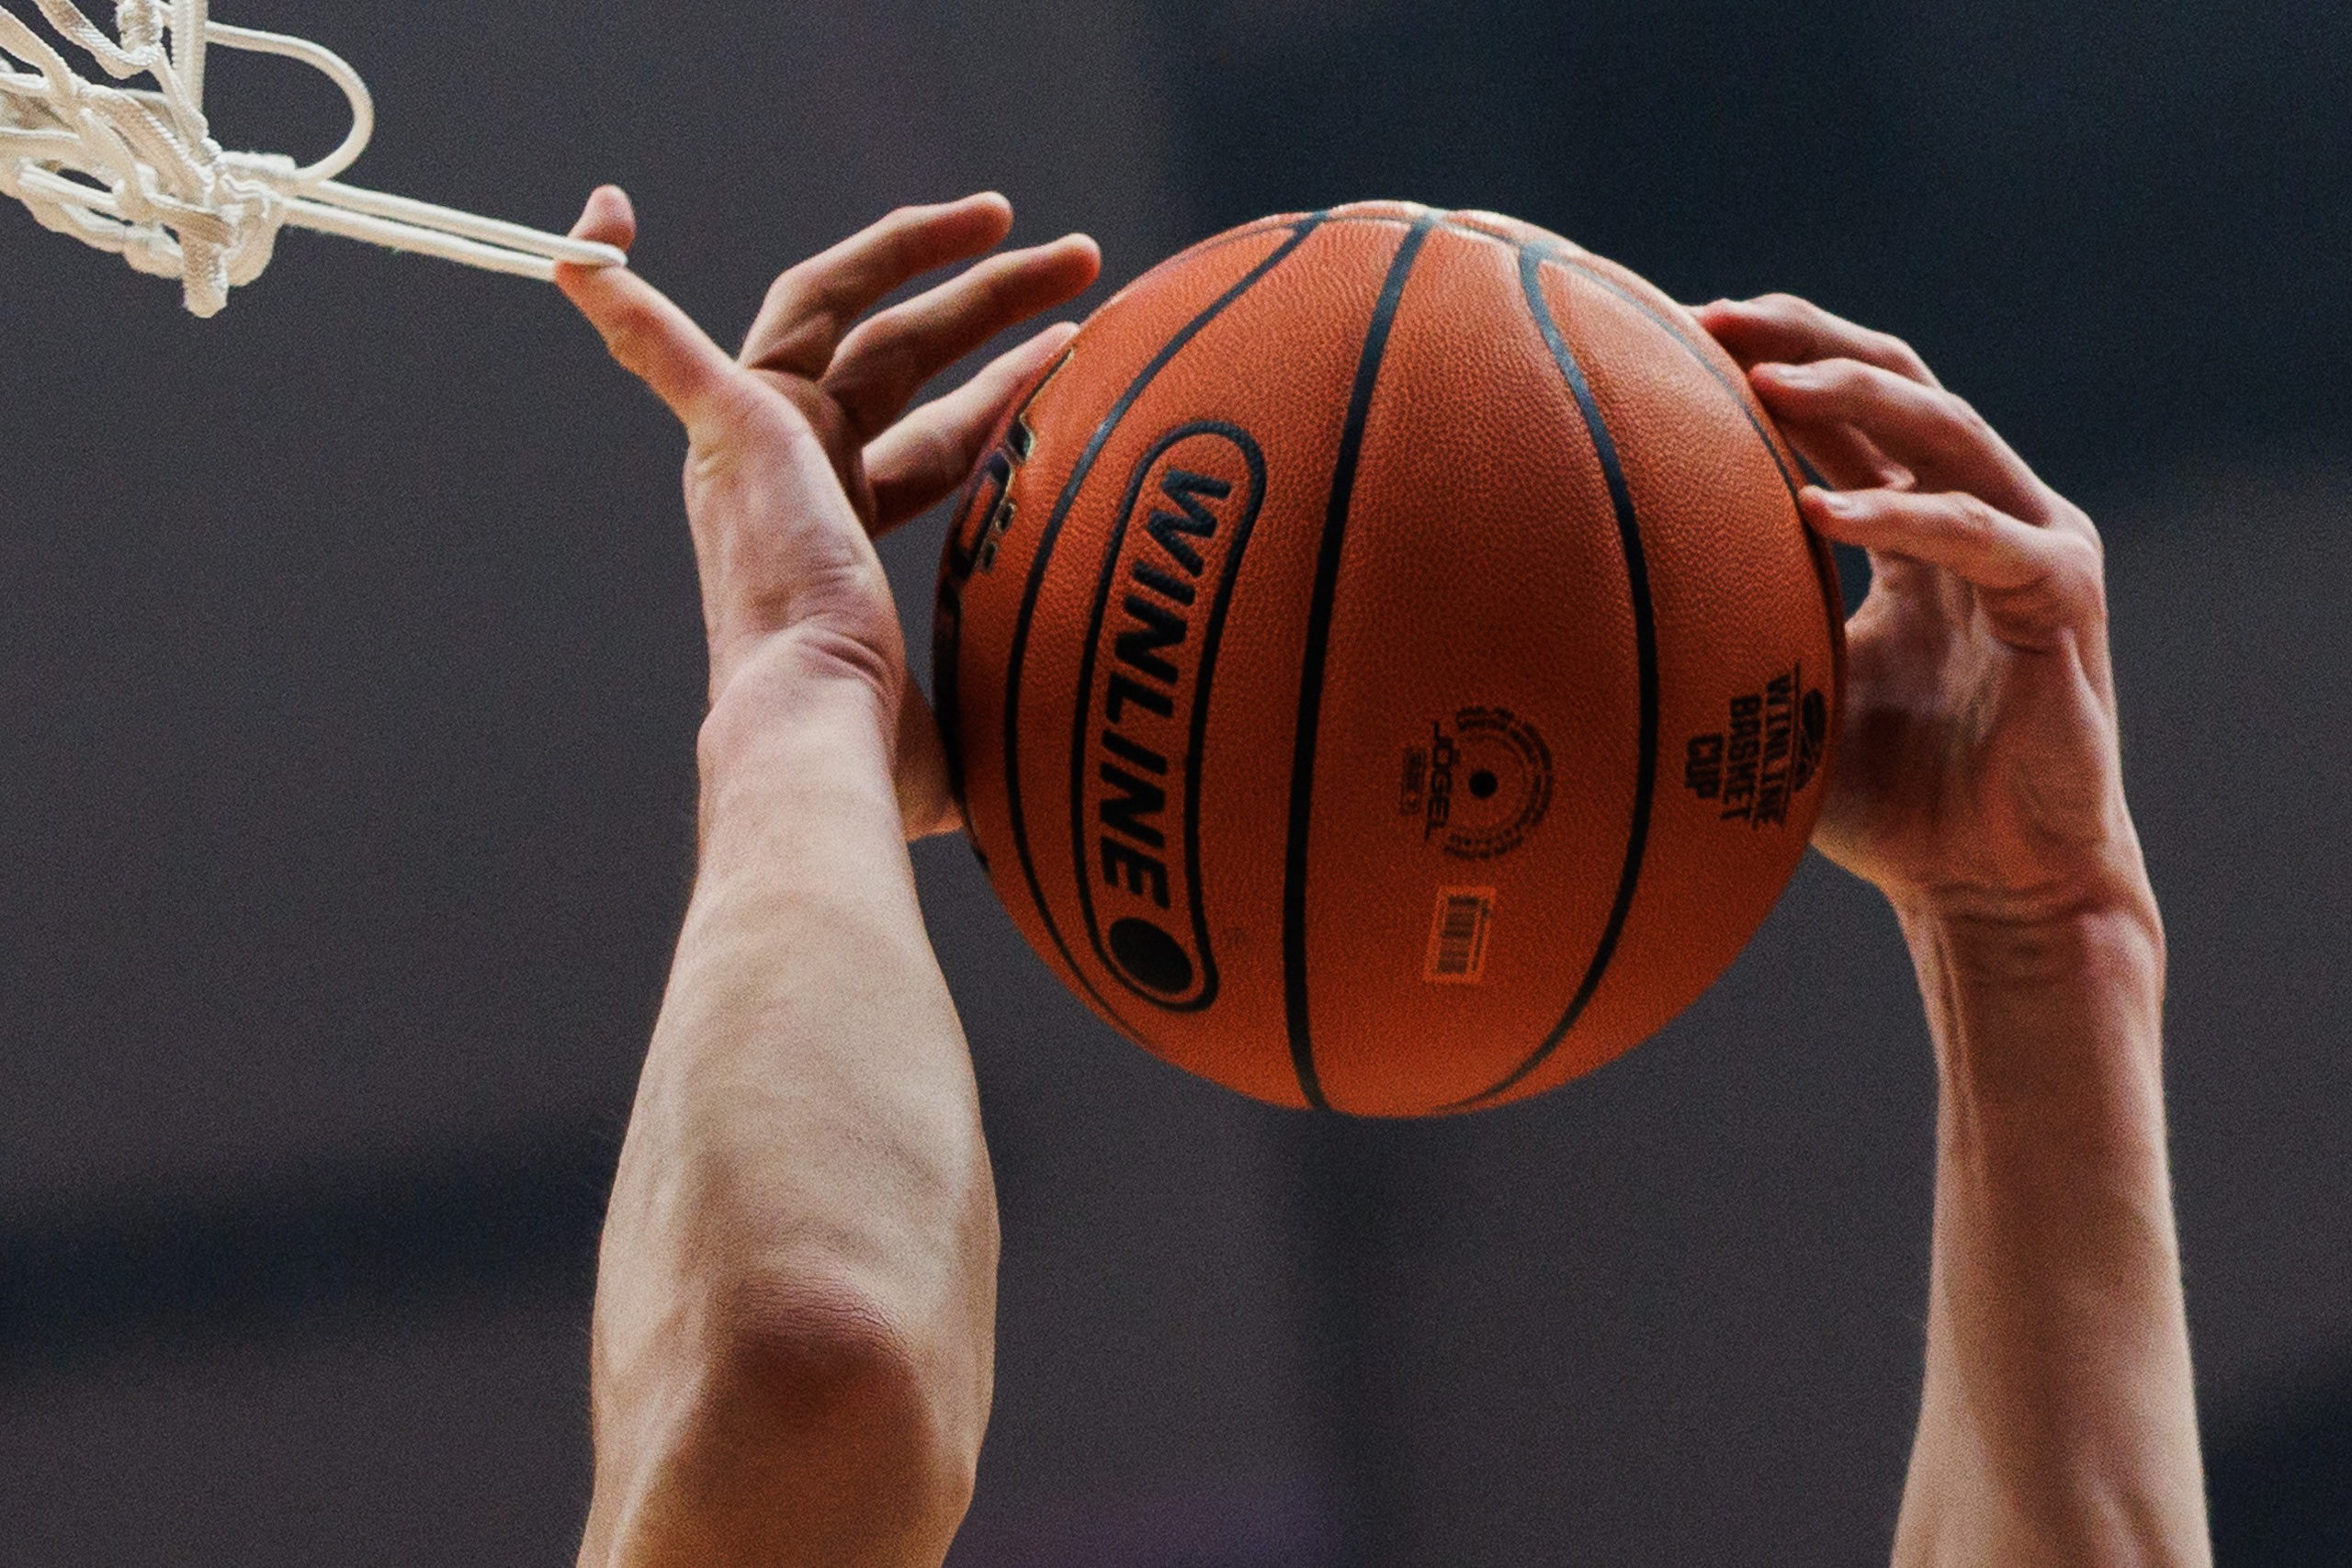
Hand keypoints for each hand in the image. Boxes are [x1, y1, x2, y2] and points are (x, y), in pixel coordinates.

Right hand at [555, 188, 1100, 837]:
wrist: (819, 726)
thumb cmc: (877, 747)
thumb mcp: (960, 724)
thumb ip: (995, 717)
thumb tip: (1051, 795)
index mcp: (839, 545)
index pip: (930, 440)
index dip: (1001, 392)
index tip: (1070, 348)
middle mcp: (790, 485)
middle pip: (901, 354)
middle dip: (991, 301)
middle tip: (1081, 257)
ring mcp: (753, 450)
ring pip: (837, 308)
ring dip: (917, 250)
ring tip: (1014, 215)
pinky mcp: (729, 423)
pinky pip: (657, 338)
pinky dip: (619, 288)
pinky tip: (599, 217)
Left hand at [1693, 295, 2151, 929]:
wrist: (1989, 887)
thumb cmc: (1885, 801)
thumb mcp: (1786, 693)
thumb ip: (1731, 629)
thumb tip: (1584, 611)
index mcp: (1917, 527)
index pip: (1846, 409)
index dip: (1767, 358)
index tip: (1668, 331)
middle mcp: (1981, 514)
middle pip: (1895, 383)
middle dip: (1801, 341)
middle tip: (1705, 319)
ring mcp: (2030, 546)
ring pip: (1943, 432)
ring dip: (1849, 398)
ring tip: (1762, 382)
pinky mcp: (2060, 596)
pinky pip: (1975, 535)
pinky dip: (1898, 515)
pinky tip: (1814, 513)